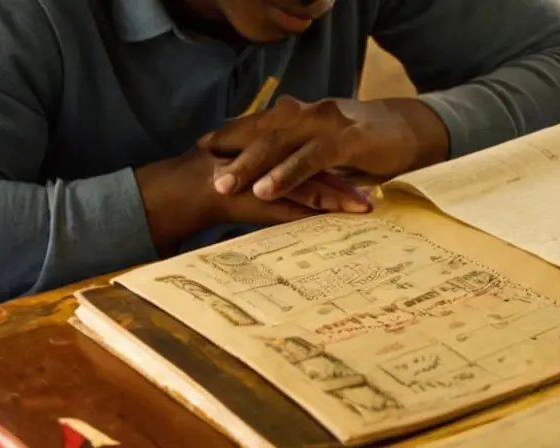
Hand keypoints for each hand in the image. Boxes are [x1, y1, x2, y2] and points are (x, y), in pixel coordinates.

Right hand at [136, 148, 361, 255]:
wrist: (184, 189)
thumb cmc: (213, 185)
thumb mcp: (247, 179)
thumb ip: (270, 181)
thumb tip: (296, 198)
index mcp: (272, 148)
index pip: (311, 152)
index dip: (338, 162)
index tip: (364, 172)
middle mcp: (274, 156)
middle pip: (320, 165)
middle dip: (348, 179)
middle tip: (376, 190)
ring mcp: (269, 171)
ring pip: (313, 181)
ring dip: (341, 194)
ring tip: (366, 206)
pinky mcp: (261, 189)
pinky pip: (297, 197)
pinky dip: (321, 205)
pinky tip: (341, 215)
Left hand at [197, 95, 448, 201]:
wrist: (409, 133)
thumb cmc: (359, 145)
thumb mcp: (322, 146)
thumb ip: (296, 152)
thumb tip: (262, 170)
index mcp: (298, 114)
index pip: (257, 123)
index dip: (229, 135)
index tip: (201, 149)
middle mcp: (308, 112)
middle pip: (262, 133)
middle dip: (231, 153)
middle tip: (206, 174)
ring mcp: (327, 123)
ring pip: (281, 142)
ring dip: (251, 165)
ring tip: (227, 184)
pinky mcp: (348, 139)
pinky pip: (312, 157)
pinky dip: (288, 173)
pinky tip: (268, 188)